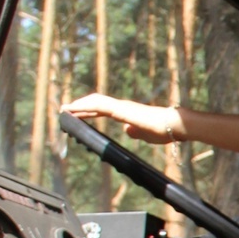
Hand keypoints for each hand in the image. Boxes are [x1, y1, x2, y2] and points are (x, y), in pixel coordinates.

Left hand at [64, 92, 183, 144]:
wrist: (174, 125)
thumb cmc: (164, 131)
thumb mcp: (146, 135)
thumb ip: (135, 132)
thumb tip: (126, 130)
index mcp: (126, 113)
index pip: (102, 110)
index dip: (88, 111)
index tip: (75, 114)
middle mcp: (122, 107)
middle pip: (95, 104)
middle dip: (79, 106)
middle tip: (64, 109)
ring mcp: (121, 107)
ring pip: (95, 102)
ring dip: (79, 105)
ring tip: (65, 109)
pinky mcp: (121, 110)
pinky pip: (99, 105)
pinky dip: (86, 106)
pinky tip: (75, 109)